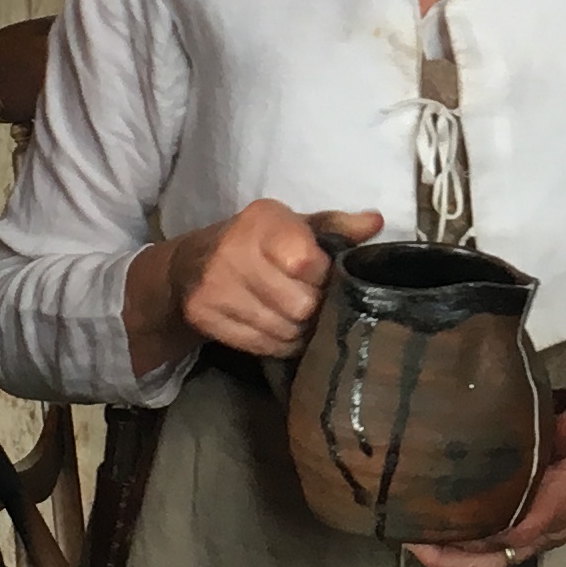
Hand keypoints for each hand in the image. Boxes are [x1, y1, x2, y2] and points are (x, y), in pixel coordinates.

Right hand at [128, 201, 382, 374]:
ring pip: (283, 330)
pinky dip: (281, 344)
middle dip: (315, 308)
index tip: (325, 278)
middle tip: (316, 304)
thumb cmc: (256, 242)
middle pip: (300, 304)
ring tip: (300, 318)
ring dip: (301, 330)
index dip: (325, 278)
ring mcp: (214, 286)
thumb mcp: (294, 226)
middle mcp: (233, 251)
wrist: (189, 266)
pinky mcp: (203, 316)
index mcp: (262, 221)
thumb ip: (336, 226)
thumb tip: (375, 223)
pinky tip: (282, 330)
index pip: (308, 263)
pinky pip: (262, 345)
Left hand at [406, 384, 565, 566]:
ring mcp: (557, 526)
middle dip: (453, 558)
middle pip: (496, 557)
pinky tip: (463, 530)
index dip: (460, 543)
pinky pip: (514, 541)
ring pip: (504, 554)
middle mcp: (554, 525)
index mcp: (557, 504)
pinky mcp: (557, 517)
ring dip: (466, 555)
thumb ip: (542, 434)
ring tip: (428, 541)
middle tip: (413, 544)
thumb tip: (500, 435)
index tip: (423, 535)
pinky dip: (484, 544)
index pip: (502, 535)